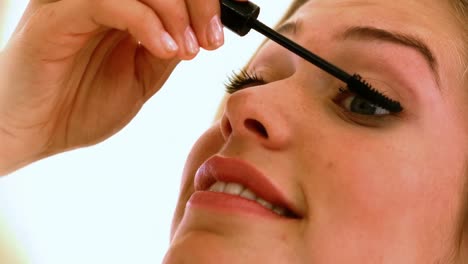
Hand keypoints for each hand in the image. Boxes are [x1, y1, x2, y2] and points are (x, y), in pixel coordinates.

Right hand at [0, 0, 233, 174]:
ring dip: (177, 12)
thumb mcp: (141, 78)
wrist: (34, 134)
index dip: (204, 1)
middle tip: (212, 39)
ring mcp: (77, 2)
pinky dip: (147, 22)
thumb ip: (166, 49)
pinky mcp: (57, 15)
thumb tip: (200, 29)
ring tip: (190, 51)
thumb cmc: (80, 107)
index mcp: (121, 10)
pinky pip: (111, 1)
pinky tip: (167, 51)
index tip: (229, 23)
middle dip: (199, 3)